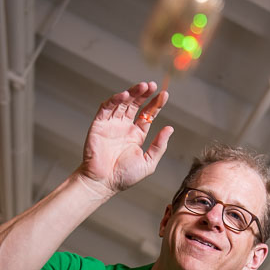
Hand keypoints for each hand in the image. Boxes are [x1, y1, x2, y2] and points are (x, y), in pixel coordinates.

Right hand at [77, 81, 173, 196]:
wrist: (103, 183)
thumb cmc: (124, 177)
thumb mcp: (148, 162)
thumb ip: (159, 146)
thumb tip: (170, 128)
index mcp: (136, 135)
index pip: (147, 114)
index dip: (156, 104)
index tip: (164, 95)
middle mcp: (124, 127)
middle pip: (135, 105)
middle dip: (144, 94)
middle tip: (153, 85)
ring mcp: (112, 125)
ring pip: (122, 103)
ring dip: (132, 93)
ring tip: (142, 86)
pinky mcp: (99, 124)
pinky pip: (107, 108)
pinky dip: (115, 99)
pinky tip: (125, 95)